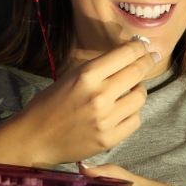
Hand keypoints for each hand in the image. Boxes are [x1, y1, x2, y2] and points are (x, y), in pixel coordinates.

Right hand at [10, 39, 159, 165]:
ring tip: (132, 88)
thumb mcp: (70, 77)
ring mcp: (106, 119)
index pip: (125, 54)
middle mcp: (99, 96)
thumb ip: (99, 69)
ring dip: (139, 89)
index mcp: (86, 75)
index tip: (144, 46)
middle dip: (147, 61)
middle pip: (137, 72)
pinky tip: (124, 109)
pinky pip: (135, 120)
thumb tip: (127, 56)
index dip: (139, 47)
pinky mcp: (109, 139)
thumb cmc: (50, 104)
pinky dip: (132, 112)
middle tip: (151, 58)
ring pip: (140, 97)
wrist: (35, 138)